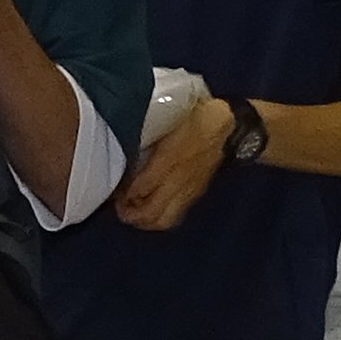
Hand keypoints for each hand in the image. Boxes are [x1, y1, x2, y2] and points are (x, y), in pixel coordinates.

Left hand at [111, 97, 239, 231]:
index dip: (124, 193)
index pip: (142, 187)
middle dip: (131, 215)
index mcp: (170, 158)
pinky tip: (149, 208)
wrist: (227, 127)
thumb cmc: (193, 118)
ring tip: (132, 211)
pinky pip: (175, 216)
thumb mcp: (167, 121)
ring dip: (144, 221)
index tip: (113, 189)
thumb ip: (145, 139)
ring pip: (163, 220)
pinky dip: (158, 218)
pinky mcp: (195, 195)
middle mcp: (179, 180)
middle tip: (119, 205)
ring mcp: (189, 191)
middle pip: (152, 212)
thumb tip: (125, 156)